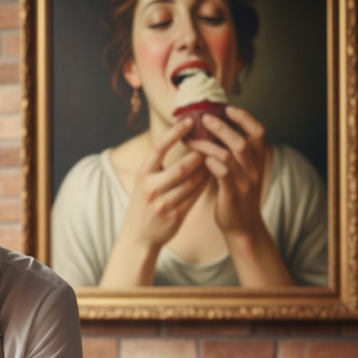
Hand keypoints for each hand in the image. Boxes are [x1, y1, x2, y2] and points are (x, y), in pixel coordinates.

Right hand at [124, 117, 208, 249]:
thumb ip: (158, 165)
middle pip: (181, 167)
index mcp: (143, 175)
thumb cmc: (145, 204)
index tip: (189, 121)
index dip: (174, 133)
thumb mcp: (145, 182)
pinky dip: (206, 183)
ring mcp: (163, 203)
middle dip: (199, 154)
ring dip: (207, 168)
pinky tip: (213, 173)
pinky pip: (196, 195)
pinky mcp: (175, 215)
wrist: (139, 236)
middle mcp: (151, 188)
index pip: (158, 148)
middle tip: (212, 141)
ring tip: (217, 155)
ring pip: (192, 182)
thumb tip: (180, 139)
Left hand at [186, 106, 266, 237]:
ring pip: (229, 155)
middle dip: (222, 127)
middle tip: (204, 118)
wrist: (243, 227)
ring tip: (193, 140)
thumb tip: (217, 131)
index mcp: (258, 161)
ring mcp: (245, 182)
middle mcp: (255, 169)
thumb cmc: (237, 195)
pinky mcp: (232, 194)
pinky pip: (223, 174)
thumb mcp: (242, 172)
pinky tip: (201, 159)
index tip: (229, 108)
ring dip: (209, 144)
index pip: (259, 132)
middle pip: (242, 141)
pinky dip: (211, 163)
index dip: (245, 118)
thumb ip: (235, 154)